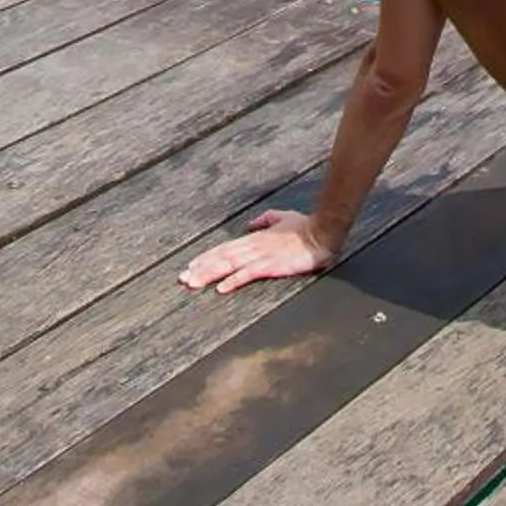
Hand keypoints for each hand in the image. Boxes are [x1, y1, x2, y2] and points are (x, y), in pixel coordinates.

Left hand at [179, 210, 335, 293]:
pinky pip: (249, 273)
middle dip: (200, 268)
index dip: (206, 257)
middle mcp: (254, 246)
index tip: (190, 266)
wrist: (324, 232)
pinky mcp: (273, 264)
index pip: (225, 248)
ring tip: (192, 284)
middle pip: (221, 257)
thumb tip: (250, 223)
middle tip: (182, 279)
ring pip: (229, 265)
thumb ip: (266, 219)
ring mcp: (262, 255)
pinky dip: (234, 280)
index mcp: (255, 237)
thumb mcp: (283, 218)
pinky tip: (221, 288)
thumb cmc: (306, 226)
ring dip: (209, 274)